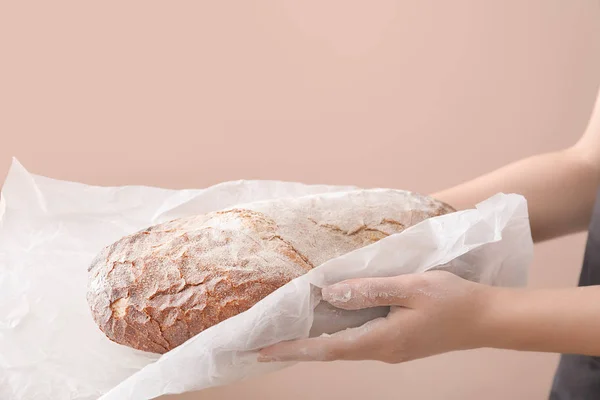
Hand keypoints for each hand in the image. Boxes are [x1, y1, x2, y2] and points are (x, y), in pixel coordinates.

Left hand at [258, 270, 491, 363]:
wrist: (487, 319)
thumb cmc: (452, 299)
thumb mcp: (411, 287)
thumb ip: (369, 290)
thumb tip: (328, 294)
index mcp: (382, 340)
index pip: (326, 348)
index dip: (292, 349)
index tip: (262, 351)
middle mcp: (381, 350)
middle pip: (329, 352)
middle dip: (295, 349)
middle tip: (264, 343)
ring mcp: (390, 349)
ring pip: (342, 346)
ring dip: (313, 343)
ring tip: (287, 334)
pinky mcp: (397, 343)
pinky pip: (357, 340)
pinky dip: (334, 335)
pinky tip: (327, 323)